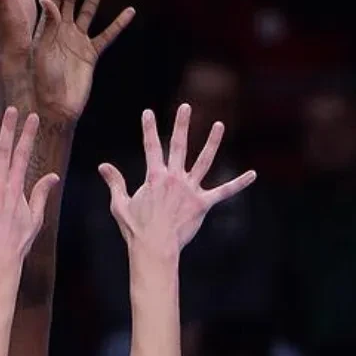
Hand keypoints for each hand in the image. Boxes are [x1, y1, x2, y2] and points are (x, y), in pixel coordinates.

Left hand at [0, 107, 59, 269]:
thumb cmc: (18, 241)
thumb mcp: (36, 218)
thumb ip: (41, 194)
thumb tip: (52, 176)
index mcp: (16, 188)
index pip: (23, 154)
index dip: (27, 134)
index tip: (32, 117)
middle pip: (4, 150)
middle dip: (9, 128)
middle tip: (12, 110)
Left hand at [33, 0, 134, 122]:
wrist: (55, 106)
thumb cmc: (41, 80)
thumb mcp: (42, 49)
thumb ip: (47, 25)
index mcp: (47, 27)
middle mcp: (62, 30)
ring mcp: (78, 40)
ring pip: (90, 10)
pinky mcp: (91, 54)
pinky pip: (107, 35)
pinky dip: (118, 24)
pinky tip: (129, 12)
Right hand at [98, 104, 255, 260]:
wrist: (155, 249)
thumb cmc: (136, 229)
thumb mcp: (120, 204)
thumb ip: (114, 182)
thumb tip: (103, 166)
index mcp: (155, 177)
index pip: (151, 147)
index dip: (148, 128)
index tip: (147, 112)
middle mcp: (174, 178)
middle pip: (179, 145)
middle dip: (181, 124)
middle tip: (186, 106)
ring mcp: (190, 190)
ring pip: (204, 161)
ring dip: (212, 142)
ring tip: (219, 124)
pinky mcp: (203, 204)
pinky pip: (224, 192)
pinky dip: (238, 183)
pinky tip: (252, 174)